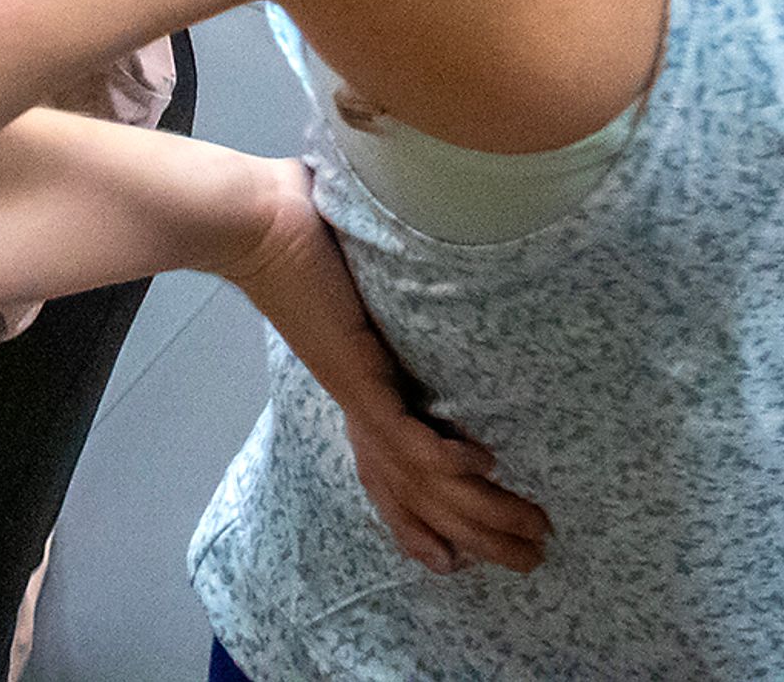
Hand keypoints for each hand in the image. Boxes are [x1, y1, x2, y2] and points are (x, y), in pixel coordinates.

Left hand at [216, 159, 550, 576]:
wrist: (254, 223)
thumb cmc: (301, 229)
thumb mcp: (363, 274)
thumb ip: (392, 285)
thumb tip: (426, 261)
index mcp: (361, 391)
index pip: (397, 475)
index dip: (430, 519)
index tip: (459, 558)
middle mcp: (361, 407)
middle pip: (422, 494)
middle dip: (478, 532)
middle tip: (530, 559)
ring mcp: (359, 396)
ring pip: (422, 478)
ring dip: (477, 510)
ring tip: (528, 531)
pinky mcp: (357, 376)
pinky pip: (404, 433)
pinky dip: (444, 457)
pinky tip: (484, 467)